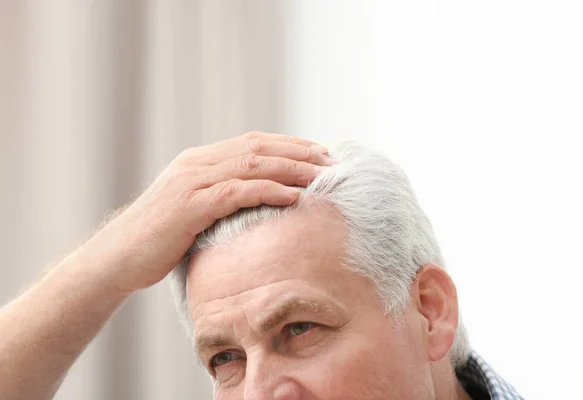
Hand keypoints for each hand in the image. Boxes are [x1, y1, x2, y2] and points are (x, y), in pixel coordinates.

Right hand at [85, 132, 333, 292]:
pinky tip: (294, 195)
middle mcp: (197, 163)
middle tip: (333, 160)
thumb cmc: (159, 239)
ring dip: (293, 168)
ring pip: (253, 165)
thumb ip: (221, 197)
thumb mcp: (194, 210)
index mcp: (200, 161)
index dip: (291, 145)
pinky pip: (237, 192)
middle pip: (259, 148)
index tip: (321, 153)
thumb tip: (258, 200)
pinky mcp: (190, 205)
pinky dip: (269, 190)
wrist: (117, 258)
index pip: (254, 143)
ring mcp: (192, 182)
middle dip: (300, 152)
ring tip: (323, 175)